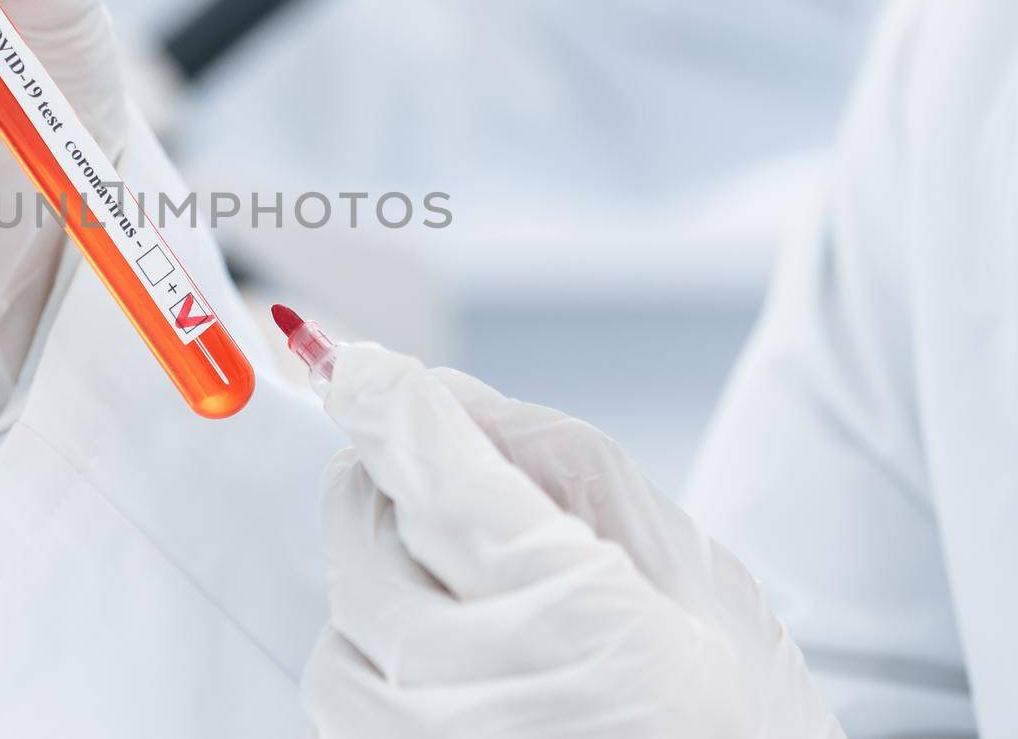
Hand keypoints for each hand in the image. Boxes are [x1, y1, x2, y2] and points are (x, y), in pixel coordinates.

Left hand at [304, 344, 842, 737]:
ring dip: (392, 574)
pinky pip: (341, 671)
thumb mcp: (693, 573)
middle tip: (464, 503)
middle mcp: (477, 697)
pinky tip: (465, 670)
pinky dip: (380, 646)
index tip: (362, 368)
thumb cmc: (732, 716)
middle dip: (395, 486)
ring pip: (343, 597)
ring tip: (490, 616)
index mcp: (581, 626)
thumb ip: (562, 463)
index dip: (391, 409)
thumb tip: (444, 394)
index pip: (441, 480)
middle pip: (365, 526)